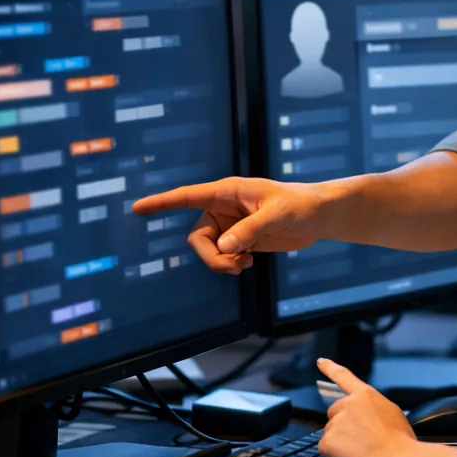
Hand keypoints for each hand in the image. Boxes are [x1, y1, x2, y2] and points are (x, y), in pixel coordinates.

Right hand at [132, 177, 327, 273]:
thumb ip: (250, 230)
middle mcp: (223, 208)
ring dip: (221, 263)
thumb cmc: (300, 205)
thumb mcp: (278, 214)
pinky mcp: (240, 240)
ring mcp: (230, 225)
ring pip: (207, 250)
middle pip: (197, 237)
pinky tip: (248, 264)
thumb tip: (224, 247)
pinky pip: (221, 257)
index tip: (138, 208)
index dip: (162, 202)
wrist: (318, 216)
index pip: (188, 196)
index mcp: (227, 192)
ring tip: (245, 264)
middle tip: (235, 265)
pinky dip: (229, 265)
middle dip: (210, 256)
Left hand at [317, 358, 418, 456]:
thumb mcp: (391, 413)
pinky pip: (326, 448)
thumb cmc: (401, 441)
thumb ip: (372, 408)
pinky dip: (335, 455)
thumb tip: (364, 416)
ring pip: (331, 432)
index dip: (330, 368)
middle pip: (334, 412)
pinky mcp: (327, 442)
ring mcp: (336, 423)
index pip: (343, 376)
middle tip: (360, 439)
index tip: (320, 361)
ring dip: (341, 441)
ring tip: (362, 451)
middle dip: (342, 424)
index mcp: (365, 395)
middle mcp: (347, 404)